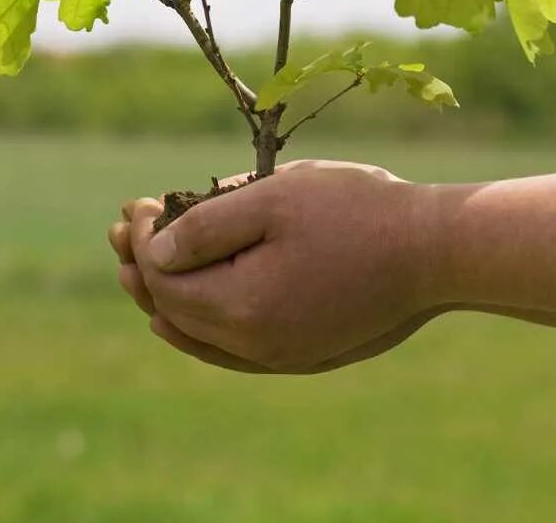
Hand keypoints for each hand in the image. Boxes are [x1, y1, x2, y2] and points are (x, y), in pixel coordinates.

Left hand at [107, 160, 444, 373]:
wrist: (436, 251)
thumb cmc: (357, 211)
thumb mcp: (274, 197)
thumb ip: (206, 225)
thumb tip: (153, 251)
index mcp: (243, 308)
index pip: (164, 280)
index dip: (140, 240)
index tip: (134, 202)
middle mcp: (257, 347)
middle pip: (174, 313)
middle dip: (141, 268)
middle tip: (119, 229)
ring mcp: (283, 357)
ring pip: (200, 338)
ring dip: (164, 301)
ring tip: (136, 271)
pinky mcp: (305, 354)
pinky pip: (232, 352)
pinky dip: (199, 331)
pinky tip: (180, 319)